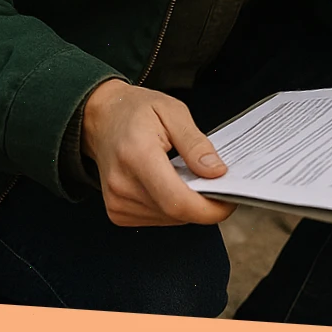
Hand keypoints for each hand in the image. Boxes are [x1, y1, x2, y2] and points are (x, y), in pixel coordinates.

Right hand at [80, 80, 237, 227]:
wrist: (101, 119)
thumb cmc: (136, 112)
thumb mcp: (174, 112)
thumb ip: (196, 144)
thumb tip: (217, 172)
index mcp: (137, 156)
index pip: (177, 200)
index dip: (209, 208)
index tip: (230, 200)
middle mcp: (122, 185)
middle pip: (176, 213)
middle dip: (205, 204)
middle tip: (217, 182)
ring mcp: (117, 202)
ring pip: (169, 219)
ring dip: (189, 204)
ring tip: (190, 176)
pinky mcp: (117, 212)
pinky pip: (157, 218)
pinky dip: (173, 206)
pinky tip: (172, 183)